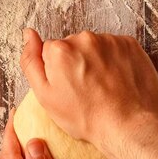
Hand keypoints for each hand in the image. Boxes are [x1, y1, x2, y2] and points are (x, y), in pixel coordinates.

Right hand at [20, 29, 157, 149]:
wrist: (128, 124)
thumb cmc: (85, 117)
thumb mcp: (45, 96)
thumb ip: (31, 62)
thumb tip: (28, 33)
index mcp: (59, 50)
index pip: (50, 52)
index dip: (58, 72)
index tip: (68, 87)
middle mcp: (83, 38)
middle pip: (73, 46)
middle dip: (76, 63)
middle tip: (86, 90)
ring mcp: (109, 40)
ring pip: (95, 47)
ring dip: (96, 61)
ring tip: (103, 87)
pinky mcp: (129, 44)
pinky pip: (115, 48)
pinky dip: (115, 61)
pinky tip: (117, 80)